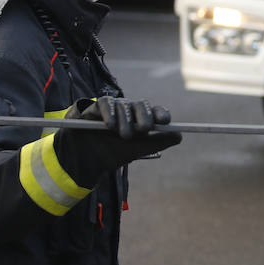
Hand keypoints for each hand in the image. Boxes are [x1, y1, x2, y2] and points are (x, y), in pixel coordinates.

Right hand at [63, 96, 181, 172]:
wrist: (84, 161)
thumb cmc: (112, 154)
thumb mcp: (136, 151)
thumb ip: (158, 142)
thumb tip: (180, 136)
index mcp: (139, 120)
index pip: (154, 111)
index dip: (161, 113)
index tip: (164, 121)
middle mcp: (127, 111)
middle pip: (140, 105)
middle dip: (144, 116)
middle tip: (144, 129)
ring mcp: (111, 108)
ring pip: (124, 104)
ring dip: (126, 120)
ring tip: (124, 135)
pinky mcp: (93, 107)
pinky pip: (105, 103)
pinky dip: (109, 113)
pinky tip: (109, 125)